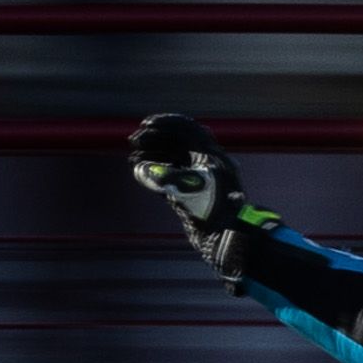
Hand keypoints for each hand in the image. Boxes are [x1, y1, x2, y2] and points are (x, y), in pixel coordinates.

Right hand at [130, 112, 260, 280]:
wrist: (228, 239)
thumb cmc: (215, 212)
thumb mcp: (188, 189)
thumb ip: (165, 177)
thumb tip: (142, 170)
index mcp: (211, 155)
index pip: (187, 129)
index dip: (165, 124)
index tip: (145, 125)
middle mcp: (206, 164)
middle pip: (178, 143)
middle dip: (155, 139)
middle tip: (134, 141)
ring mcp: (200, 180)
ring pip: (173, 159)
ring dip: (153, 155)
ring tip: (134, 158)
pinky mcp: (193, 195)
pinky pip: (172, 177)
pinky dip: (156, 172)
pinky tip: (140, 171)